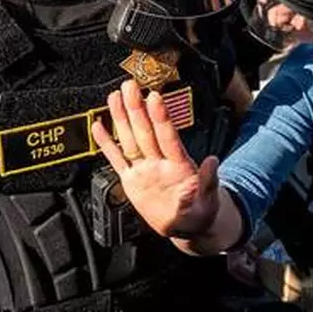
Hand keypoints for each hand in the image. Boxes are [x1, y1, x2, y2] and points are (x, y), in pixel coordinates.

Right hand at [92, 80, 221, 238]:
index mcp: (179, 166)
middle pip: (146, 132)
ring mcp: (144, 170)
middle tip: (130, 85)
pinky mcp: (132, 181)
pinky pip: (117, 159)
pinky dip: (107, 144)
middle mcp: (159, 163)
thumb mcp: (209, 201)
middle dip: (137, 108)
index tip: (155, 98)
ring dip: (122, 118)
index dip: (161, 118)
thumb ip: (209, 181)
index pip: (168, 137)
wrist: (187, 227)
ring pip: (130, 140)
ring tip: (115, 96)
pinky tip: (98, 126)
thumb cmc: (200, 213)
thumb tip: (213, 161)